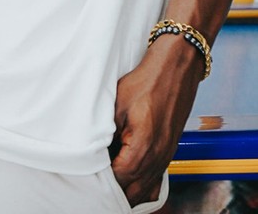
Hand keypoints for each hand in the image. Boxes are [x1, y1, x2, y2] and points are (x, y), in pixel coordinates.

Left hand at [110, 36, 202, 205]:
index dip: (103, 180)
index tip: (89, 176)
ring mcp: (165, 158)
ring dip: (127, 190)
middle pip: (132, 192)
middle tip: (95, 181)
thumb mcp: (117, 104)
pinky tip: (129, 182)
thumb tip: (95, 152)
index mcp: (143, 146)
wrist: (174, 71)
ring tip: (109, 181)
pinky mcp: (168, 154)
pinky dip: (141, 189)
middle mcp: (157, 158)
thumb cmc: (146, 83)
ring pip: (144, 191)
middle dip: (113, 189)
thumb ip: (107, 133)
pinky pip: (155, 184)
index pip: (119, 179)